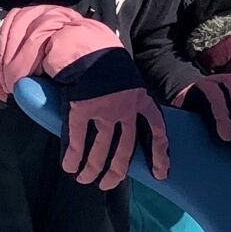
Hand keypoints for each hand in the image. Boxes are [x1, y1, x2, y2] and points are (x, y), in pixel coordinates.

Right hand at [50, 51, 169, 190]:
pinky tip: (69, 167)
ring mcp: (103, 110)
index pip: (156, 129)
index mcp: (141, 100)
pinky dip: (73, 157)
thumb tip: (129, 126)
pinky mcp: (81, 109)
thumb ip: (133, 102)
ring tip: (84, 179)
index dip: (159, 153)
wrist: (85, 47)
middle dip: (115, 172)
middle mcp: (126, 108)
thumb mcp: (129, 81)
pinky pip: (78, 141)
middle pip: (125, 149)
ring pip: (100, 150)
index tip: (161, 174)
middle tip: (106, 184)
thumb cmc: (106, 66)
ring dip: (91, 169)